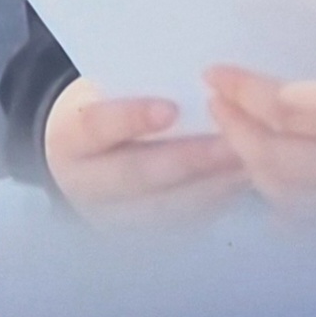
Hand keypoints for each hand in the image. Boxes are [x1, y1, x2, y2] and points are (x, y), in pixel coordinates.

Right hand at [41, 75, 246, 223]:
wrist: (88, 160)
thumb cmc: (109, 109)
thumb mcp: (108, 91)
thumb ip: (139, 87)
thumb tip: (195, 78)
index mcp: (67, 140)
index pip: (94, 127)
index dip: (131, 118)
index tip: (171, 108)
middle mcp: (84, 186)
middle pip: (135, 176)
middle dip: (188, 160)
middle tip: (231, 142)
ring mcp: (113, 219)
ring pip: (166, 208)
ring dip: (212, 185)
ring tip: (247, 161)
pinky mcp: (144, 238)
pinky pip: (185, 224)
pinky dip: (216, 203)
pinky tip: (241, 181)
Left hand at [203, 0, 315, 207]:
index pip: (297, 110)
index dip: (248, 91)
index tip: (218, 71)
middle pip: (280, 160)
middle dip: (237, 128)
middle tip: (215, 98)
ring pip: (292, 200)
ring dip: (253, 166)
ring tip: (235, 131)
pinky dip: (284, 201)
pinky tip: (272, 175)